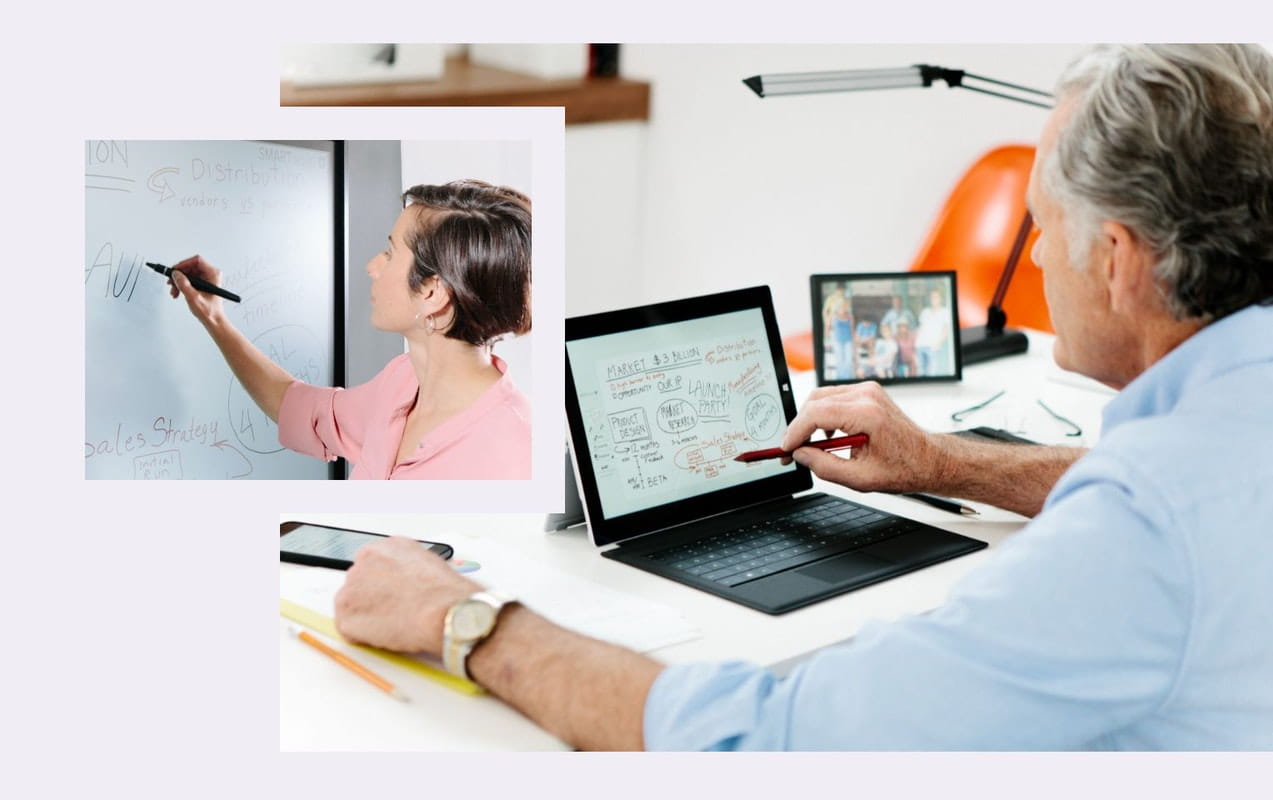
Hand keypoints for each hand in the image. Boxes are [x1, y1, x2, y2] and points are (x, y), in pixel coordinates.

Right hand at [168, 254, 224, 326]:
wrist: (213, 321)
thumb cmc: (209, 311)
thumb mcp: (193, 297)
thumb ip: (183, 284)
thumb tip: (176, 274)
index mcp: (213, 274)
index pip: (197, 261)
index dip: (184, 264)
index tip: (175, 271)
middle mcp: (211, 275)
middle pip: (190, 267)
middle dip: (179, 275)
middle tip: (171, 282)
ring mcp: (206, 279)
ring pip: (188, 273)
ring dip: (178, 281)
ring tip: (174, 291)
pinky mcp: (202, 284)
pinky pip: (188, 279)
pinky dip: (181, 285)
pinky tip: (177, 292)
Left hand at [334, 537, 480, 653]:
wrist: (443, 610)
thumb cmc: (443, 592)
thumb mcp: (426, 563)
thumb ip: (405, 568)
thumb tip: (405, 582)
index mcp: (383, 548)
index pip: (371, 567)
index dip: (382, 586)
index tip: (391, 595)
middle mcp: (363, 562)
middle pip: (359, 585)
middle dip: (372, 600)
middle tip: (394, 612)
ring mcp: (351, 588)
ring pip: (352, 606)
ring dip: (367, 617)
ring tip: (394, 623)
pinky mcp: (345, 615)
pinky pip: (349, 630)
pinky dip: (363, 637)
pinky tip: (386, 634)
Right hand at [781, 382, 948, 492]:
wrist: (929, 459)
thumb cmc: (905, 467)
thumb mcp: (860, 478)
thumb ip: (824, 466)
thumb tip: (800, 455)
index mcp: (867, 414)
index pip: (815, 414)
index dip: (795, 432)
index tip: (786, 449)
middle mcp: (867, 396)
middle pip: (814, 401)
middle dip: (799, 426)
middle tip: (793, 450)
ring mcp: (868, 390)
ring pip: (822, 397)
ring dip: (811, 420)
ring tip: (812, 446)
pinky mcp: (868, 392)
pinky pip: (834, 398)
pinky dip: (824, 415)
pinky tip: (829, 436)